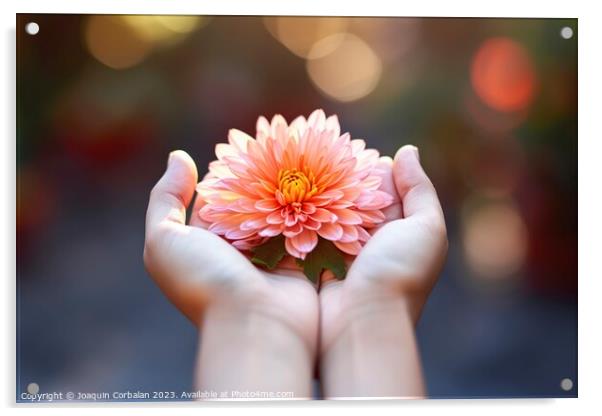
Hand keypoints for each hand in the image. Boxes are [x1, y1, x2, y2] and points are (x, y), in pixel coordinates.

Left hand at [143, 151, 317, 394]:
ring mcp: (272, 250)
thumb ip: (166, 199)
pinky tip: (324, 178)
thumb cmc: (206, 283)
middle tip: (285, 140)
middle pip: (254, 197)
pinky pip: (308, 224)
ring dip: (293, 185)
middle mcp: (239, 243)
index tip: (246, 139)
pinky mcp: (301, 257)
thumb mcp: (164, 242)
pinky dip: (314, 205)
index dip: (229, 167)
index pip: (217, 192)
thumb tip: (179, 157)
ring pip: (283, 207)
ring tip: (308, 152)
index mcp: (206, 237)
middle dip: (266, 173)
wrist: (254, 327)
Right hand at [318, 145, 447, 396]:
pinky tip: (291, 190)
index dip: (371, 165)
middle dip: (342, 175)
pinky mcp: (317, 259)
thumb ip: (418, 188)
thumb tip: (407, 151)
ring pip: (330, 209)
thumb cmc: (400, 274)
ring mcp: (343, 248)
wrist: (364, 323)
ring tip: (302, 161)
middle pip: (356, 196)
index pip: (386, 187)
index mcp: (400, 228)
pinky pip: (309, 228)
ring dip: (319, 190)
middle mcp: (372, 237)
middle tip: (321, 146)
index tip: (351, 143)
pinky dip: (303, 211)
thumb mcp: (427, 228)